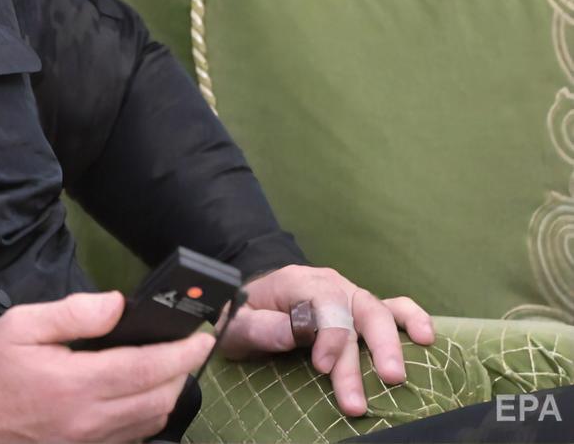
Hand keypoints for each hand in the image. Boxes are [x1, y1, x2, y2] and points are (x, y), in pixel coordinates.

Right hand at [0, 291, 213, 443]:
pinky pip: (131, 437)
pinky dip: (149, 415)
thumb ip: (73, 312)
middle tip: (189, 346)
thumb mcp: (20, 324)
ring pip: (151, 421)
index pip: (148, 368)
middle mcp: (89, 420)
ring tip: (171, 366)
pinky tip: (144, 394)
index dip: (182, 352)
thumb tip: (119, 304)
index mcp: (75, 383)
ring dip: (169, 393)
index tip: (201, 335)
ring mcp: (88, 443)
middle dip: (183, 371)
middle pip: (159, 398)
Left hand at [216, 264, 434, 416]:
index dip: (330, 335)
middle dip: (373, 347)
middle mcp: (328, 285)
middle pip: (357, 310)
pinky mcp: (359, 310)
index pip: (324, 302)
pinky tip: (427, 339)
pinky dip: (411, 319)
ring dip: (392, 342)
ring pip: (378, 311)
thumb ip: (258, 326)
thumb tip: (292, 332)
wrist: (249, 304)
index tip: (323, 367)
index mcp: (296, 282)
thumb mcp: (235, 322)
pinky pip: (392, 307)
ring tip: (401, 373)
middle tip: (385, 381)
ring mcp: (347, 295)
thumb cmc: (244, 315)